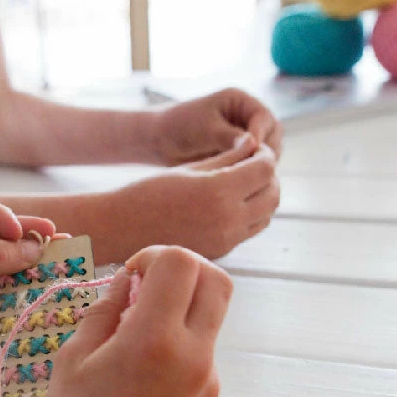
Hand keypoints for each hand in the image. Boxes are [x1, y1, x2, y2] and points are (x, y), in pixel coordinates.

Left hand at [0, 197, 56, 375]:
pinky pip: (5, 286)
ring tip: (58, 254)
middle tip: (54, 234)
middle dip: (24, 234)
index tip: (19, 232)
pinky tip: (43, 279)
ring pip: (4, 260)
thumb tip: (33, 248)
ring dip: (29, 258)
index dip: (2, 216)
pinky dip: (23, 283)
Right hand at [39, 246, 231, 396]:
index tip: (131, 275)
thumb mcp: (73, 361)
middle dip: (183, 269)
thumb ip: (105, 309)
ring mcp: (207, 377)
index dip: (155, 255)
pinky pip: (203, 345)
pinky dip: (180, 335)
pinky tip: (143, 365)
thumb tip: (129, 280)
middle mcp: (193, 354)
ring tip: (138, 329)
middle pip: (216, 279)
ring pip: (213, 312)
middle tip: (147, 286)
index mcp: (154, 340)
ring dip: (182, 302)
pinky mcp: (210, 395)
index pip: (182, 263)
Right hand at [100, 135, 279, 261]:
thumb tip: (254, 144)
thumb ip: (228, 157)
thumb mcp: (190, 168)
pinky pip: (248, 231)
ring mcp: (226, 240)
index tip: (256, 149)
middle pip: (273, 195)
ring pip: (266, 216)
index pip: (265, 169)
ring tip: (244, 186)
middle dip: (269, 177)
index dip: (265, 155)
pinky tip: (230, 205)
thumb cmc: (149, 192)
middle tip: (254, 166)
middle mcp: (228, 219)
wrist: (123, 229)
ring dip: (262, 198)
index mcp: (220, 191)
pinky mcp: (220, 252)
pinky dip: (249, 216)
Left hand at [152, 88, 283, 165]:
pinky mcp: (238, 154)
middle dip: (266, 152)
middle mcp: (245, 117)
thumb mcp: (205, 129)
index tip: (252, 151)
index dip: (261, 135)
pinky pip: (253, 164)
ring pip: (266, 153)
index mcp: (239, 101)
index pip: (264, 118)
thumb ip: (229, 136)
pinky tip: (241, 184)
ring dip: (260, 165)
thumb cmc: (177, 127)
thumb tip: (255, 146)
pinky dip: (251, 173)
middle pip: (272, 135)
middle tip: (255, 169)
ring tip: (245, 178)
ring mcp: (244, 136)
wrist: (158, 141)